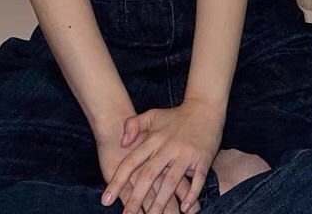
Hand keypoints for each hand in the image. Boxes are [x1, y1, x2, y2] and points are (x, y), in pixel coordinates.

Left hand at [102, 99, 223, 213]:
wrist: (205, 107)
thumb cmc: (176, 115)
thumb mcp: (152, 115)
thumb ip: (133, 125)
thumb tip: (122, 143)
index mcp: (154, 139)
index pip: (131, 162)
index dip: (118, 181)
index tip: (106, 200)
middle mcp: (168, 147)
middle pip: (148, 175)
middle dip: (136, 199)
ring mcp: (185, 154)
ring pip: (170, 182)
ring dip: (161, 203)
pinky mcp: (202, 159)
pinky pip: (196, 180)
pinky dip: (191, 195)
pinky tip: (184, 209)